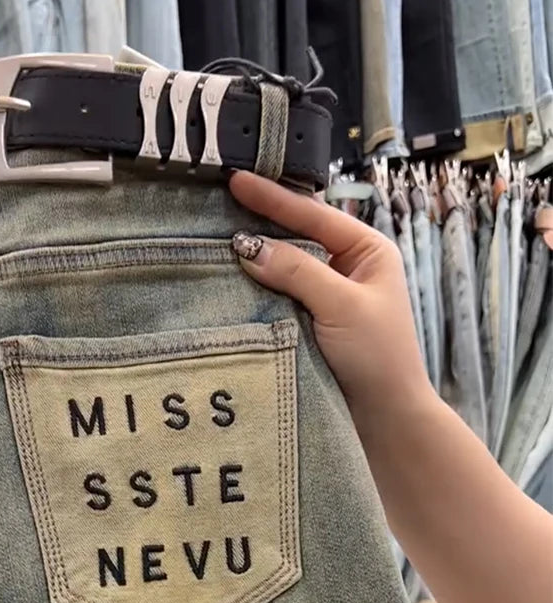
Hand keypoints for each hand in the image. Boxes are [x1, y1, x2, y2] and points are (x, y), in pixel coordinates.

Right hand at [229, 171, 430, 415]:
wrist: (387, 421)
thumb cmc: (378, 359)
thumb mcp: (341, 306)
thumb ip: (296, 272)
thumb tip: (247, 246)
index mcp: (367, 251)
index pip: (314, 215)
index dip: (274, 198)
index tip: (237, 181)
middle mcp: (347, 268)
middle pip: (297, 236)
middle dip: (261, 222)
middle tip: (218, 202)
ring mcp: (327, 298)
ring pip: (285, 268)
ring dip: (255, 258)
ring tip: (215, 238)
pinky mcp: (311, 326)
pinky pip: (278, 298)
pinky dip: (256, 290)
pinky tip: (229, 282)